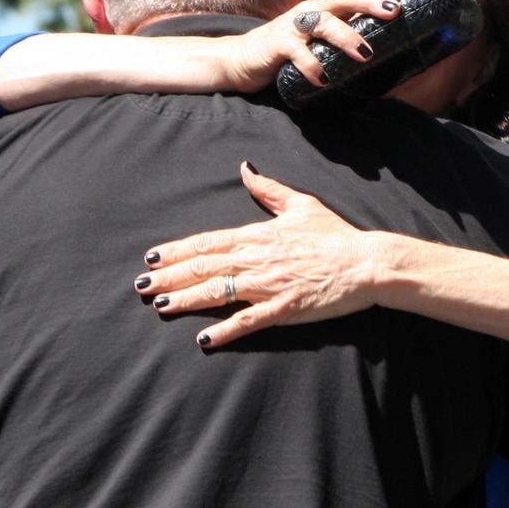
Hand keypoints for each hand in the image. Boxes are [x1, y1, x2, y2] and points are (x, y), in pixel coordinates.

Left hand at [133, 163, 380, 346]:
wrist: (367, 262)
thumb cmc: (335, 234)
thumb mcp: (301, 204)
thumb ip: (268, 189)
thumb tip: (245, 168)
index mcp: (258, 234)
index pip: (208, 242)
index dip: (177, 250)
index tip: (153, 257)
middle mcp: (257, 258)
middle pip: (204, 266)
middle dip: (170, 276)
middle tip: (142, 286)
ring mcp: (269, 285)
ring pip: (218, 292)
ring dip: (186, 300)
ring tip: (160, 306)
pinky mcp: (284, 309)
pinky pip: (248, 321)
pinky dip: (224, 331)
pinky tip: (203, 339)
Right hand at [223, 0, 407, 91]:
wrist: (242, 59)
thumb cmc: (286, 50)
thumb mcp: (317, 40)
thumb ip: (343, 35)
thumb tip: (378, 43)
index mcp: (324, 9)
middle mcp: (311, 12)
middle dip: (371, 2)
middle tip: (396, 12)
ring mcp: (293, 27)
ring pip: (323, 24)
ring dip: (346, 38)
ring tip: (365, 54)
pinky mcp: (278, 46)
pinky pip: (297, 54)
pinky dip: (311, 66)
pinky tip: (324, 80)